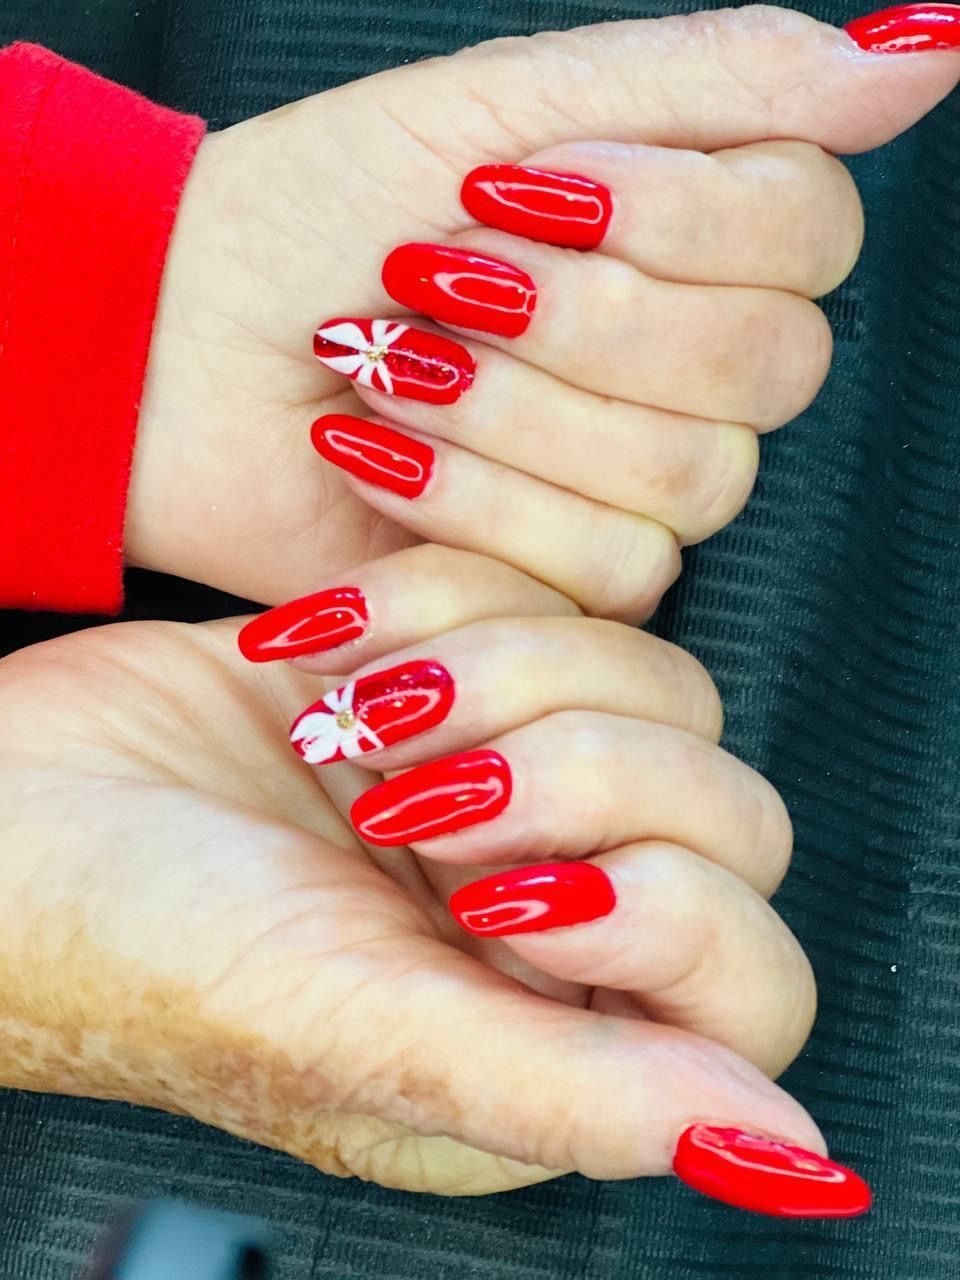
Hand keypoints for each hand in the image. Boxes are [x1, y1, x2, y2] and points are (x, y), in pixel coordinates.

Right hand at [0, 559, 832, 1204]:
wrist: (3, 808)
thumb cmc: (141, 951)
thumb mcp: (358, 1033)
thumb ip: (575, 1096)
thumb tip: (788, 1158)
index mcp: (551, 1037)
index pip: (752, 980)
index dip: (668, 911)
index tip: (498, 893)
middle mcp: (552, 911)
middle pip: (723, 805)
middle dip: (568, 769)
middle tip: (407, 797)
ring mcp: (510, 780)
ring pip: (653, 679)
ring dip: (496, 671)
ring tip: (355, 719)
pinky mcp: (453, 669)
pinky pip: (537, 591)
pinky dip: (433, 598)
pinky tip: (321, 654)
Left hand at [126, 6, 959, 620]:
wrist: (185, 344)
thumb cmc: (322, 213)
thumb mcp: (510, 98)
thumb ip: (722, 82)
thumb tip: (930, 45)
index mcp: (693, 245)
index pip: (814, 235)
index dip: (680, 216)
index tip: (519, 185)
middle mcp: (692, 375)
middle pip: (768, 368)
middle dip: (580, 316)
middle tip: (439, 276)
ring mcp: (638, 488)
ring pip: (691, 475)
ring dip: (511, 407)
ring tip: (388, 362)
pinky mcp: (572, 582)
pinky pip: (609, 563)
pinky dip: (473, 498)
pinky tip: (379, 455)